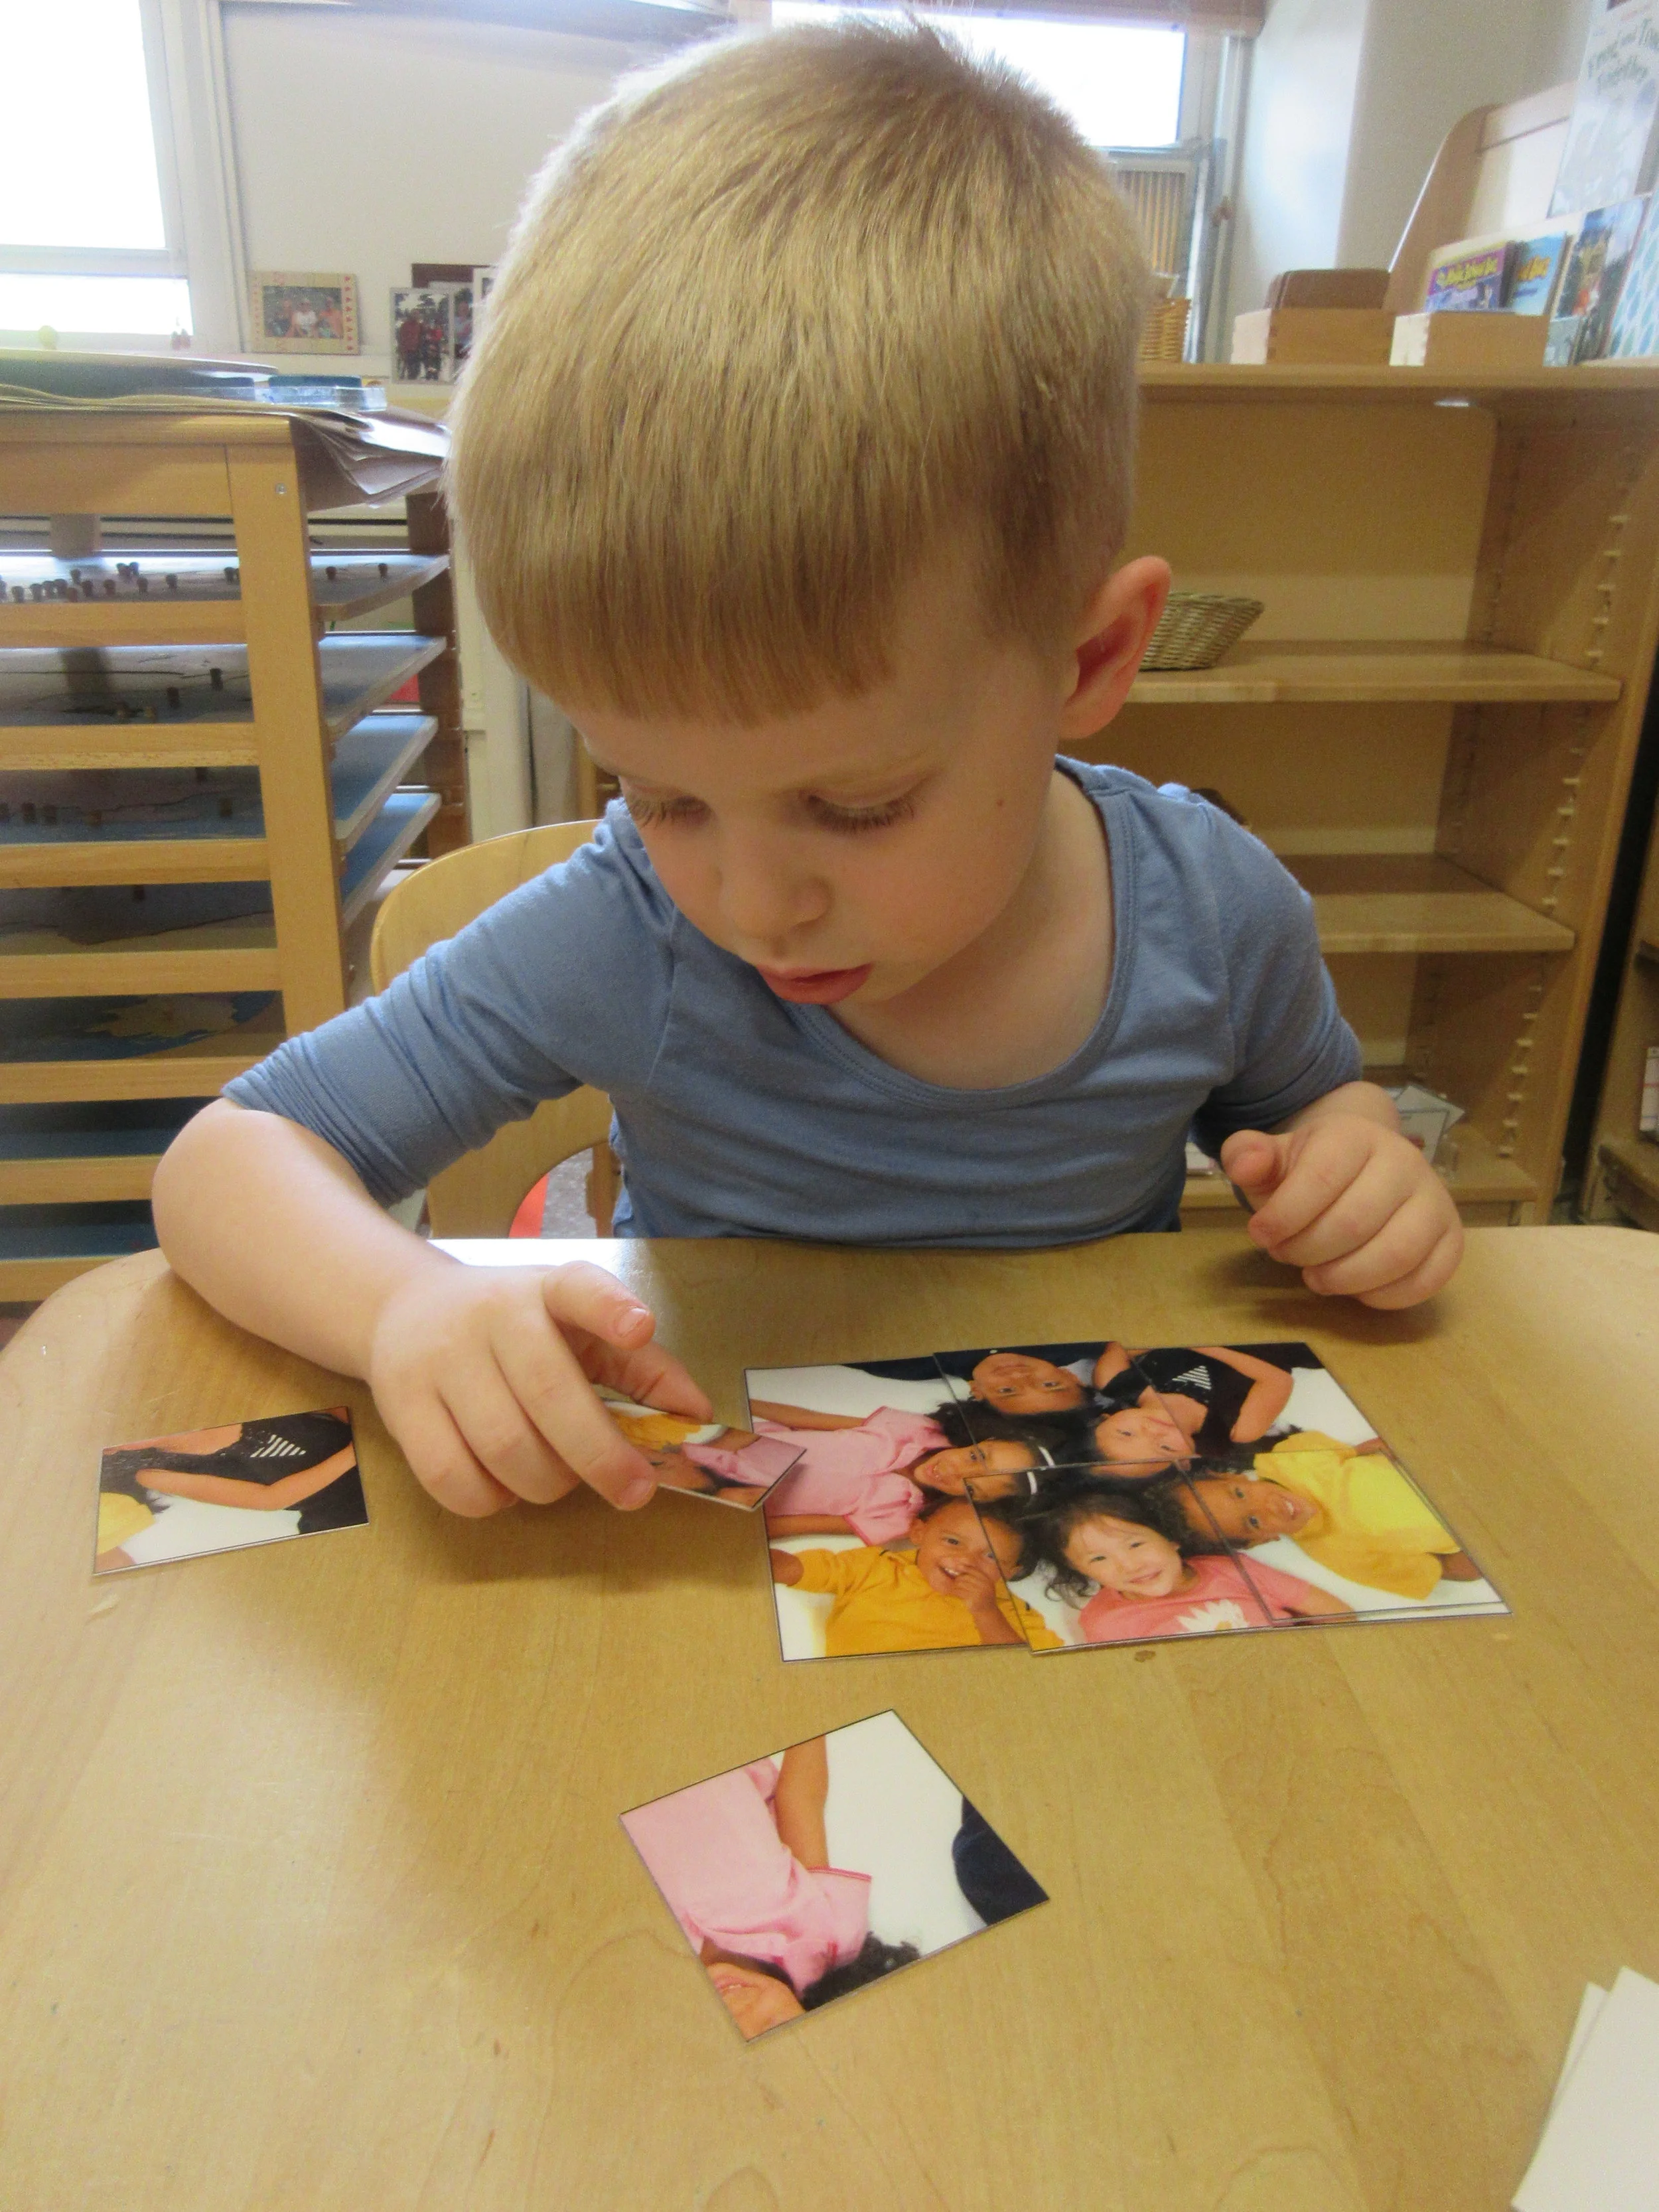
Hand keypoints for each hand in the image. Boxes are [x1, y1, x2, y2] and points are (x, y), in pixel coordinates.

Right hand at [367, 1257, 710, 1516]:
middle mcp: (492, 1314)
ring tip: (558, 1479)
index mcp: (548, 1290)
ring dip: (545, 1482)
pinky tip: (504, 1486)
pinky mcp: (401, 1404)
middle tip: (634, 1491)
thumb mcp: (580, 1329)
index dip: (610, 1307)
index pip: (579, 1288)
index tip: (639, 1327)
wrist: (406, 1310)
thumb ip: (642, 1368)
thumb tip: (697, 1415)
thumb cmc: (516, 1329)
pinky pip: (451, 1476)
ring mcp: (441, 1358)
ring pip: (503, 1446)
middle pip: (549, 1394)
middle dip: (600, 1455)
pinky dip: (490, 1499)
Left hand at [948, 1551, 1009, 1620]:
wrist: (987, 1613)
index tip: (957, 1566)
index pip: (972, 1570)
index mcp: (986, 1580)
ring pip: (961, 1584)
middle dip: (958, 1579)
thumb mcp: (984, 1585)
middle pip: (965, 1577)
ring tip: (956, 1589)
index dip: (964, 1568)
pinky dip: (955, 1592)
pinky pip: (959, 1592)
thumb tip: (960, 1565)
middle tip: (956, 1583)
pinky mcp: (973, 1600)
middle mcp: (984, 1585)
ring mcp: (979, 1593)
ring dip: (956, 1586)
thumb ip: (975, 1577)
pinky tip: (955, 1593)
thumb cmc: (983, 1597)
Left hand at [1220, 1115, 1462, 1308]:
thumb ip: (1249, 1157)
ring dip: (1345, 1278)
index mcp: (1356, 1136)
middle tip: (1286, 1255)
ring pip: (1396, 1254)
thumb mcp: (1273, 1158)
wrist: (1362, 1167)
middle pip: (1355, 1222)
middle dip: (1308, 1250)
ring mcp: (1435, 1201)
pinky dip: (1385, 1295)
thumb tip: (1244, 1165)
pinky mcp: (1452, 1238)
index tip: (1260, 1234)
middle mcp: (1405, 1162)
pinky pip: (1428, 1279)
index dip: (1284, 1216)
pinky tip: (1355, 1289)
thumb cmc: (1312, 1169)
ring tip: (1316, 1277)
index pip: (1322, 1178)